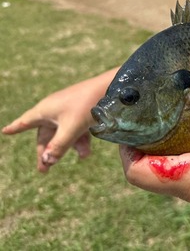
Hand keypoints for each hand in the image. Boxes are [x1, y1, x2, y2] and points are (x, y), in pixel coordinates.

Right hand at [2, 69, 116, 171]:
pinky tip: (88, 151)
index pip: (25, 122)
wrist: (111, 87)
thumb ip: (59, 146)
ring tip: (84, 156)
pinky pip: (76, 128)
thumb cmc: (87, 104)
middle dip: (47, 152)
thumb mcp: (71, 128)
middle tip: (44, 170)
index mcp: (45, 110)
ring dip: (70, 146)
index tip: (6, 131)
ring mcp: (68, 109)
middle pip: (46, 134)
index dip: (16, 128)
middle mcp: (54, 109)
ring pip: (64, 133)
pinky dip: (80, 139)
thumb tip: (47, 160)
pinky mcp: (82, 110)